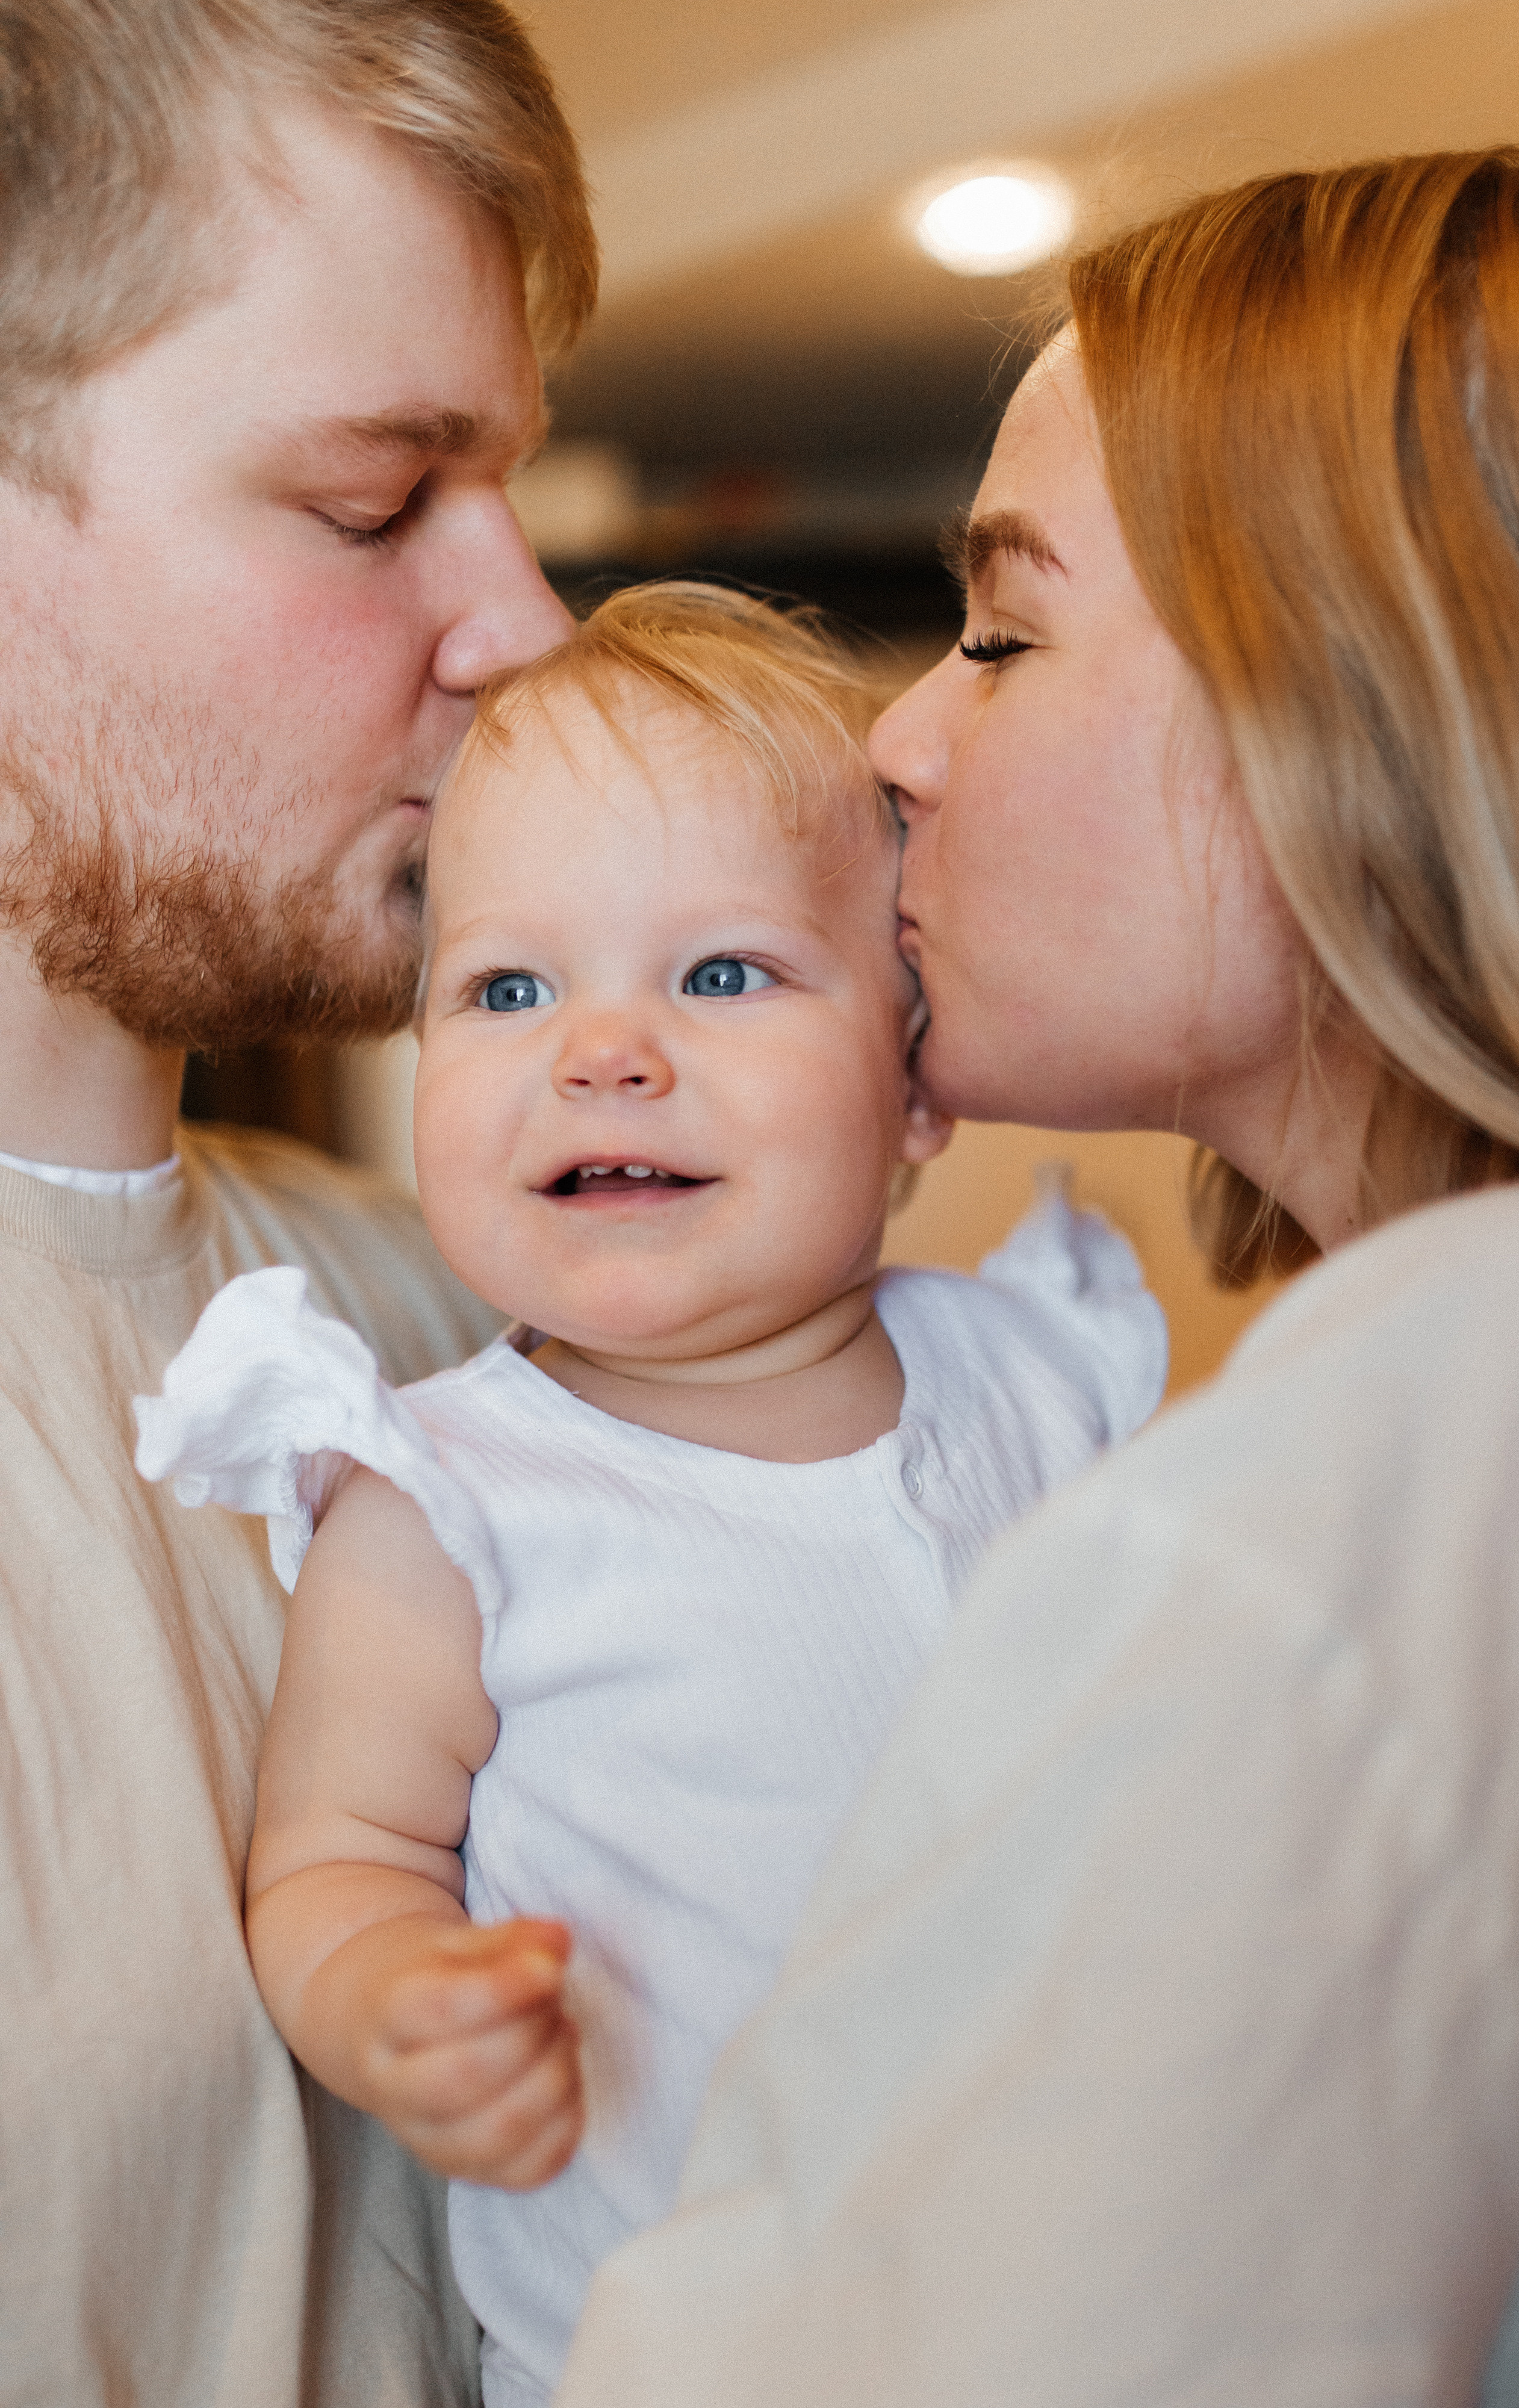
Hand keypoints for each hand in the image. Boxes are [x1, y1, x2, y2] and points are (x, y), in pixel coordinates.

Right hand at [347, 1915, 582, 2189]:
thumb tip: (557, 1945)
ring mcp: (429, 2141)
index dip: (506, 1988)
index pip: (440, 2010)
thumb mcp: (460, 1945)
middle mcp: (395, 2090)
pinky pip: (528, 2170)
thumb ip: (510, 1942)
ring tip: (563, 2035)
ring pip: (497, 2133)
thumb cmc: (433, 1981)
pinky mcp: (469, 2173)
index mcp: (386, 2018)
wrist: (387, 2032)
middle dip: (531, 2032)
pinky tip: (566, 2079)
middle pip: (465, 2077)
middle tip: (554, 2001)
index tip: (551, 1967)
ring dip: (553, 2078)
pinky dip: (565, 2125)